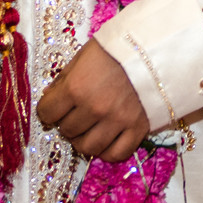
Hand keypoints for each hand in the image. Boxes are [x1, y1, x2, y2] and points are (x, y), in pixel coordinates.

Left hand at [37, 40, 149, 162]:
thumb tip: (49, 97)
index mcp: (76, 87)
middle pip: (67, 130)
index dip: (48, 110)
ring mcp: (117, 121)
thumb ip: (64, 79)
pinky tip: (105, 140)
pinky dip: (107, 151)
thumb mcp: (83, 56)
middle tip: (74, 114)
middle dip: (66, 123)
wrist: (155, 48)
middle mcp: (94, 108)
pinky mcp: (137, 129)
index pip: (47, 113)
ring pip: (88, 147)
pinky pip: (116, 154)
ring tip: (88, 129)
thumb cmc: (116, 49)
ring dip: (83, 140)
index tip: (53, 107)